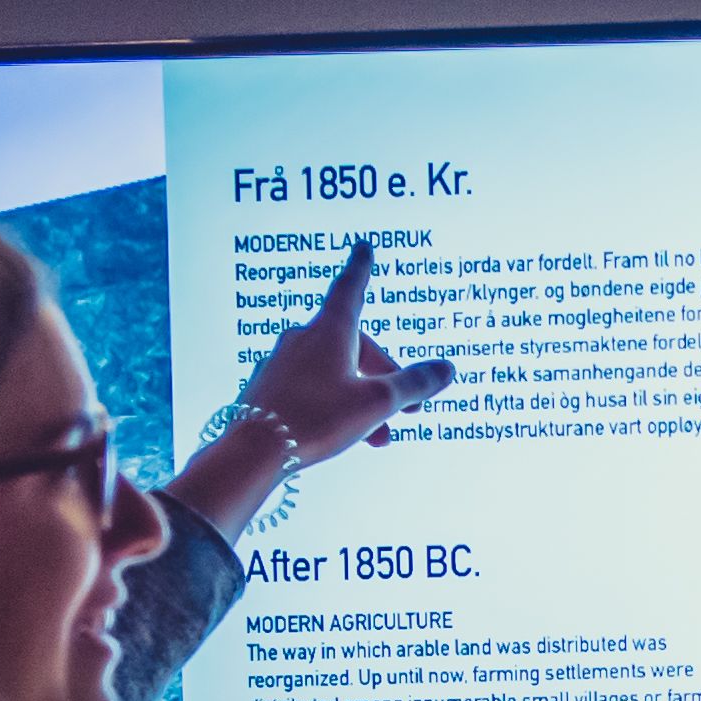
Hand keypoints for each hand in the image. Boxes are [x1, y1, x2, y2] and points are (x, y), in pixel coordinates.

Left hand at [236, 239, 456, 462]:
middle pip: (352, 345)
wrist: (253, 452)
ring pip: (334, 372)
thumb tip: (447, 368)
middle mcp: (302, 339)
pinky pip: (311, 389)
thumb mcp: (376, 404)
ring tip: (378, 436)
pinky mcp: (269, 388)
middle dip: (382, 376)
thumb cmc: (316, 419)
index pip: (351, 288)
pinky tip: (342, 435)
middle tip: (407, 410)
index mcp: (330, 331)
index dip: (362, 268)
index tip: (363, 248)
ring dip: (361, 399)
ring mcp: (282, 363)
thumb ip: (413, 384)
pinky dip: (334, 405)